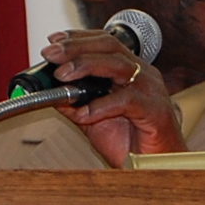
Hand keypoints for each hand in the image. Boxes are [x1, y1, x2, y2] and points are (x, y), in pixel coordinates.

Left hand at [40, 29, 188, 167]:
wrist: (154, 166)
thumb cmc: (132, 142)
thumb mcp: (94, 119)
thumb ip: (74, 102)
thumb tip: (49, 91)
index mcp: (130, 70)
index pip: (105, 42)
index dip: (79, 38)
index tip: (54, 41)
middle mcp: (142, 74)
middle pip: (109, 47)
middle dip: (77, 47)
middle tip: (52, 54)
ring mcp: (150, 90)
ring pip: (117, 66)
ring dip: (85, 66)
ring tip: (62, 76)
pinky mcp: (155, 110)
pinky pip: (125, 100)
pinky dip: (101, 106)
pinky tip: (83, 113)